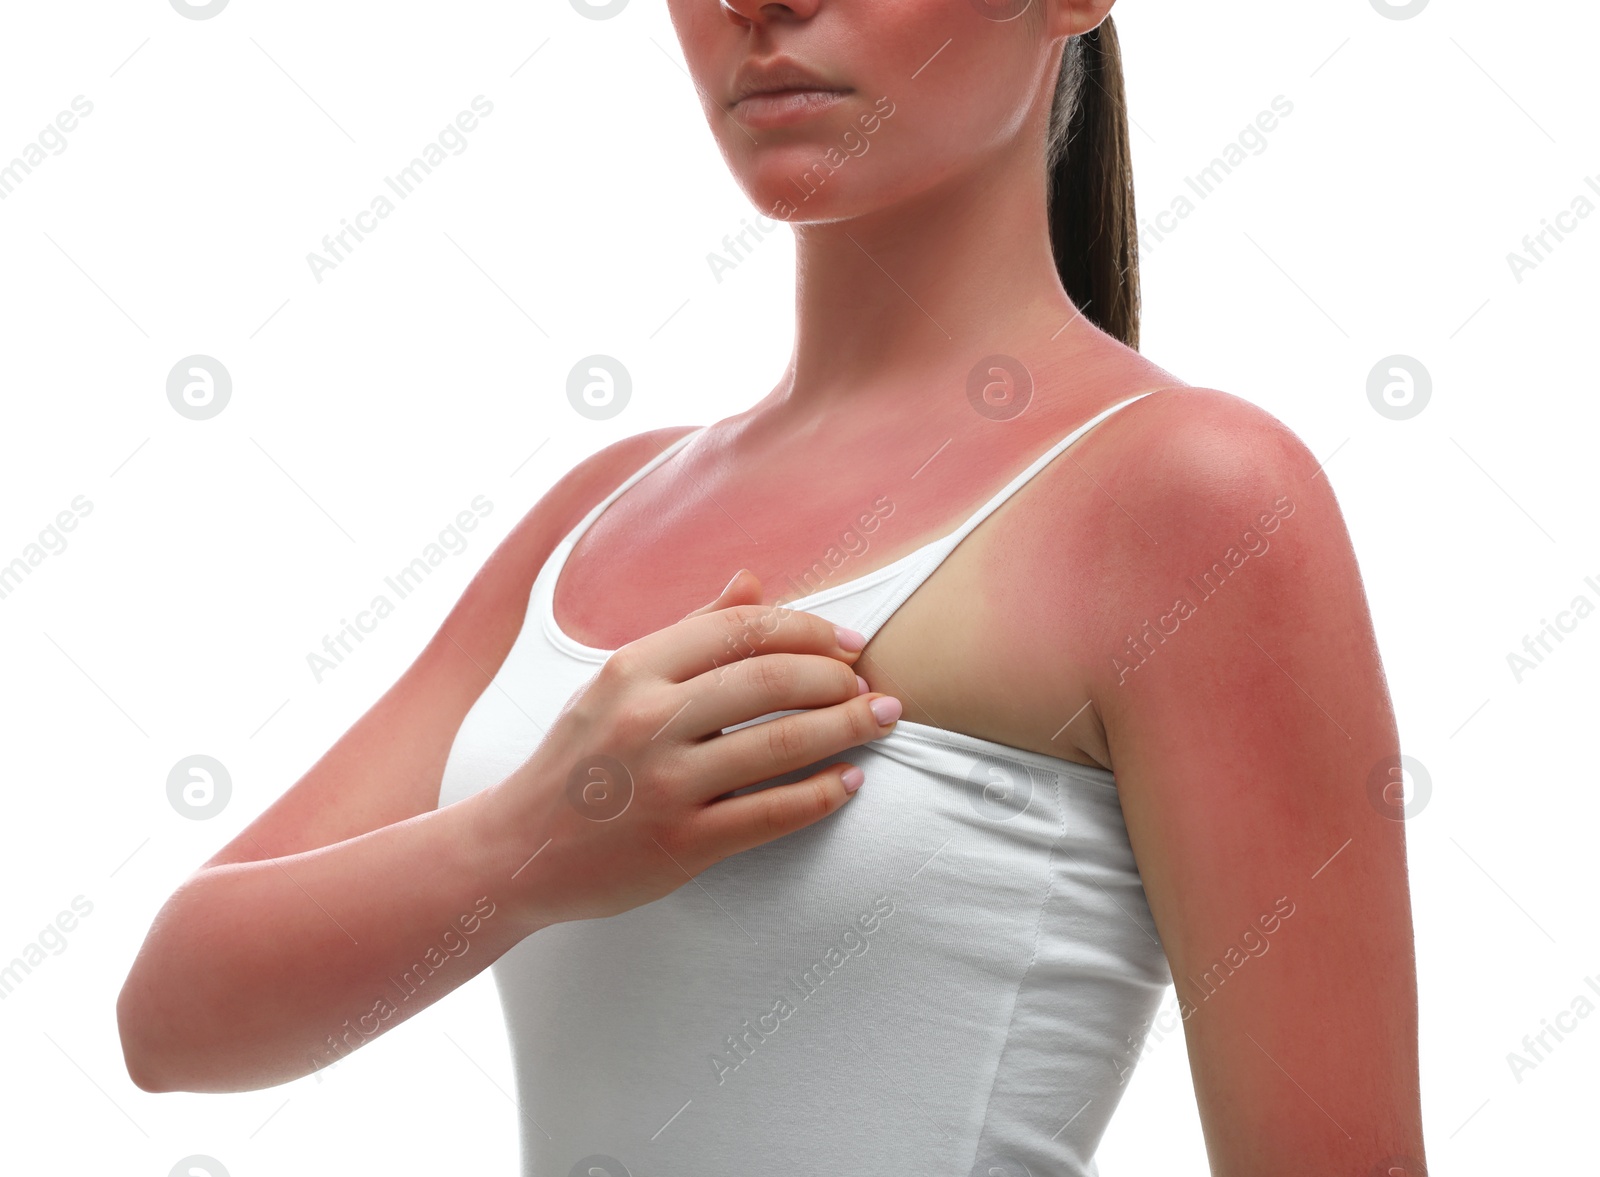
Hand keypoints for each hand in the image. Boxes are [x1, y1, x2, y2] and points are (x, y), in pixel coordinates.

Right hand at [491, 569, 900, 924]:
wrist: (516, 852)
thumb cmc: (579, 759)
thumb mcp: (617, 684)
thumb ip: (689, 632)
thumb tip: (754, 582)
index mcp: (632, 669)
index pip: (738, 630)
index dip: (806, 630)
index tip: (848, 642)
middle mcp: (646, 720)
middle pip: (767, 679)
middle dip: (836, 677)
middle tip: (874, 684)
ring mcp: (664, 784)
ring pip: (779, 744)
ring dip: (847, 728)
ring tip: (883, 720)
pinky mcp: (680, 844)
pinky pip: (771, 814)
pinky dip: (821, 794)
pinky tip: (851, 781)